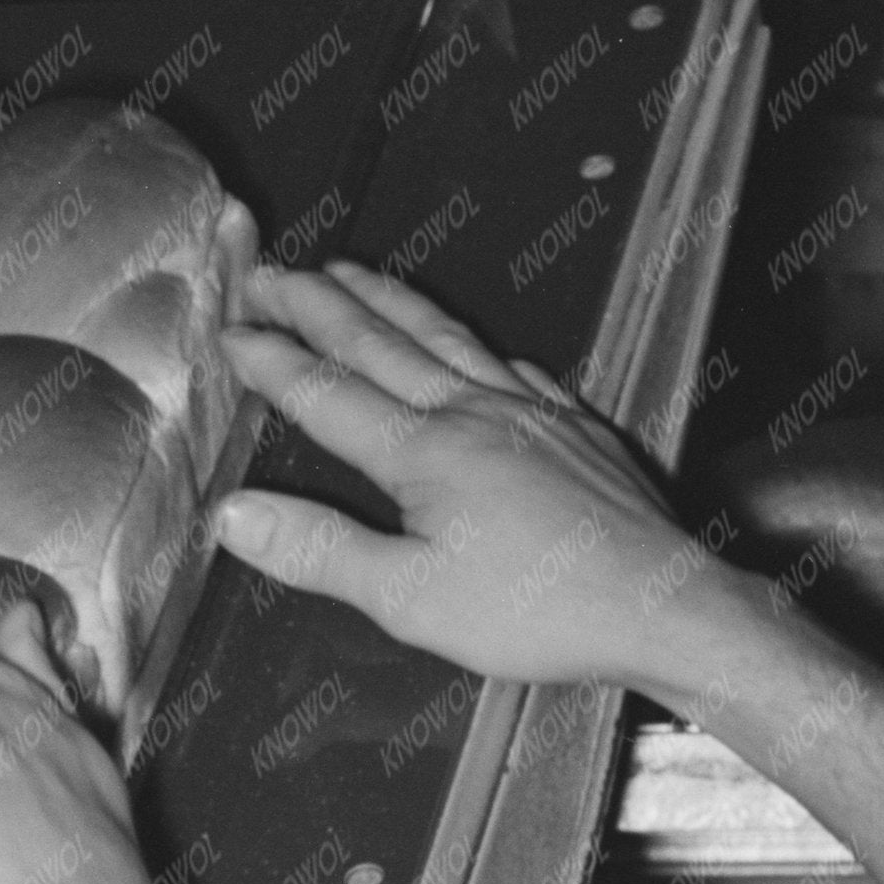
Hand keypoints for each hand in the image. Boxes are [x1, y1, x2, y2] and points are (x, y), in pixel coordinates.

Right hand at [216, 259, 744, 694]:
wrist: (655, 602)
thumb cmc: (533, 613)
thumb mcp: (409, 600)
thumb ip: (320, 552)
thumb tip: (234, 513)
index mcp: (423, 452)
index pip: (327, 394)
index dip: (272, 361)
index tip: (228, 332)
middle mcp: (471, 411)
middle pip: (378, 342)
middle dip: (314, 303)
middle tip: (267, 274)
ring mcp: (527, 409)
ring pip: (442, 335)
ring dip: (385, 299)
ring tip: (345, 269)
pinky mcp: (570, 424)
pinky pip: (508, 362)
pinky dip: (469, 340)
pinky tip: (465, 342)